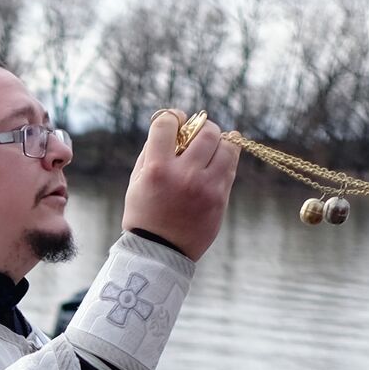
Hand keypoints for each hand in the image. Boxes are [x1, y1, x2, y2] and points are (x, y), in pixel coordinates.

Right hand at [122, 109, 240, 261]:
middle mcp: (184, 175)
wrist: (160, 252)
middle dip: (202, 127)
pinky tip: (218, 159)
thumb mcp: (137, 180)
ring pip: (226, 145)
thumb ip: (152, 150)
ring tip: (210, 148)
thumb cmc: (145, 213)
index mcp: (157, 168)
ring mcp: (206, 187)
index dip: (173, 117)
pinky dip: (226, 158)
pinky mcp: (220, 199)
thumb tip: (175, 124)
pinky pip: (231, 166)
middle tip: (197, 135)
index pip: (169, 123)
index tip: (176, 122)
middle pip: (206, 131)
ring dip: (218, 141)